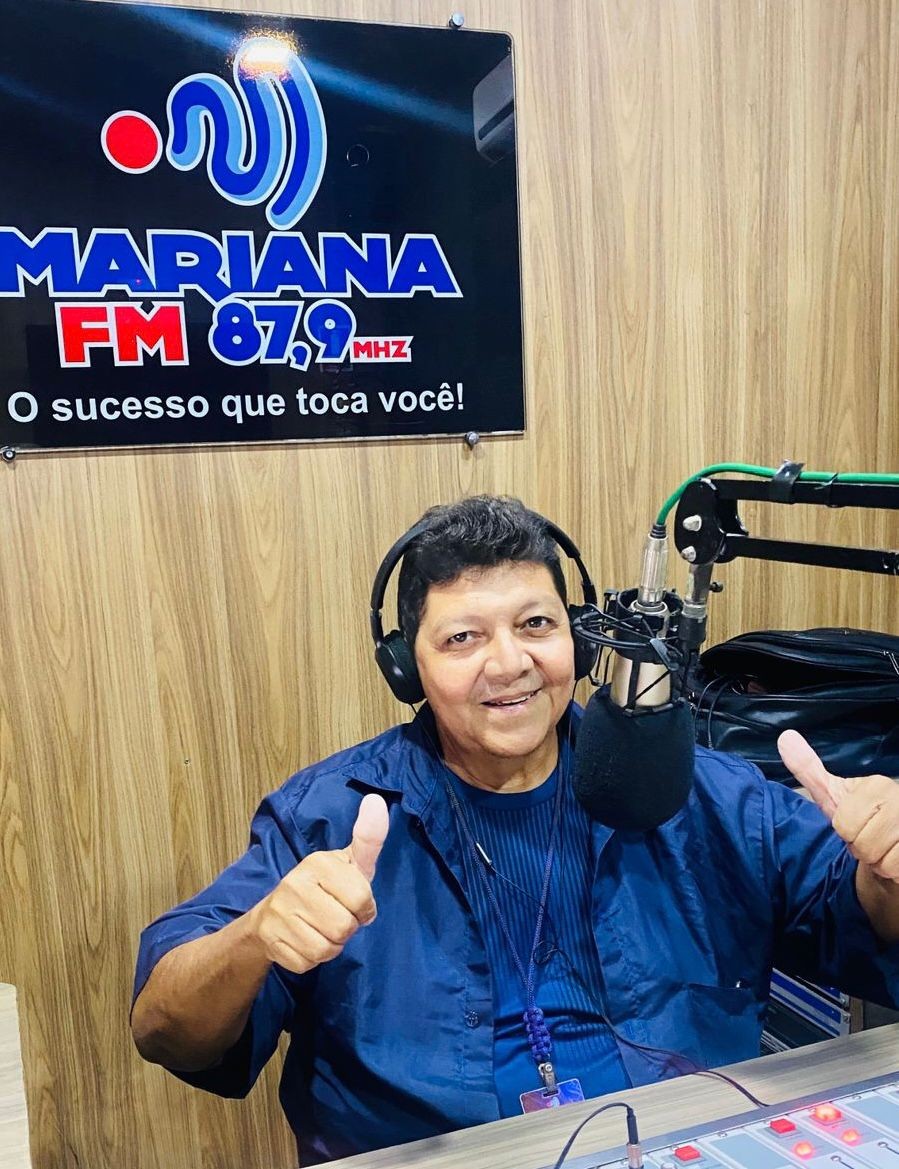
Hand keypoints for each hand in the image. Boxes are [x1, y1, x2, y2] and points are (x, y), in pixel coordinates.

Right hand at [248, 794, 389, 973]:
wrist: (271, 915)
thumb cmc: (323, 887)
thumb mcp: (348, 863)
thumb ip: (368, 838)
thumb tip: (377, 800)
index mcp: (318, 863)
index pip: (361, 899)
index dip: (364, 908)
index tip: (354, 902)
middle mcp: (295, 884)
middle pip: (343, 928)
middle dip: (346, 929)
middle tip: (334, 917)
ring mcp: (279, 913)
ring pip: (326, 949)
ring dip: (330, 946)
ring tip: (320, 929)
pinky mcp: (270, 940)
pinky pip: (307, 963)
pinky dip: (311, 959)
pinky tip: (303, 940)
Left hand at [777, 730, 898, 881]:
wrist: (893, 844)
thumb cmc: (862, 819)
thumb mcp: (833, 795)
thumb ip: (809, 770)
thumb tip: (784, 738)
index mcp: (878, 786)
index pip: (844, 825)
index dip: (846, 832)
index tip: (856, 823)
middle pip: (863, 845)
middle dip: (862, 849)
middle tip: (870, 838)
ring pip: (883, 862)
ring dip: (880, 862)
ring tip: (884, 848)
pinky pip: (898, 870)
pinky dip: (895, 872)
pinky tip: (897, 857)